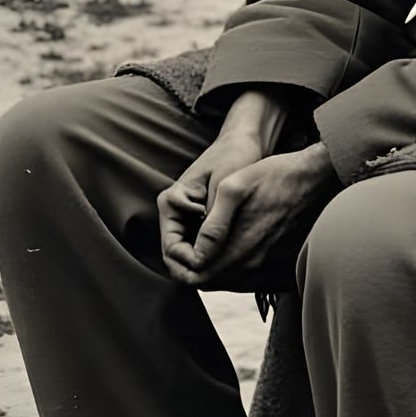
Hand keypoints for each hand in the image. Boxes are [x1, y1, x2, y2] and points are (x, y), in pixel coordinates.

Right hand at [157, 123, 266, 277]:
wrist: (244, 141)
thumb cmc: (233, 156)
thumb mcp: (223, 188)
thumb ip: (212, 222)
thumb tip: (204, 257)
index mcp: (171, 203)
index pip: (171, 250)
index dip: (193, 264)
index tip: (220, 267)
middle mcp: (174, 212)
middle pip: (177, 257)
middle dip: (199, 270)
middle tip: (229, 275)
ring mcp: (187, 217)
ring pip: (191, 255)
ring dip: (208, 264)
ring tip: (236, 269)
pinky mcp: (201, 219)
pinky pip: (203, 246)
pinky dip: (216, 254)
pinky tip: (237, 257)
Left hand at [163, 144, 338, 289]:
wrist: (316, 179)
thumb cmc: (274, 176)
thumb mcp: (234, 188)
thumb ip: (212, 224)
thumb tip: (195, 254)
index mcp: (238, 251)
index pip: (193, 275)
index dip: (178, 261)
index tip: (179, 242)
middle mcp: (254, 269)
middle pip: (208, 282)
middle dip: (192, 266)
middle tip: (189, 242)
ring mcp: (270, 272)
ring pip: (228, 283)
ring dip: (214, 267)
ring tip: (209, 242)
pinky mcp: (282, 270)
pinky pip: (250, 281)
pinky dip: (236, 269)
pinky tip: (236, 246)